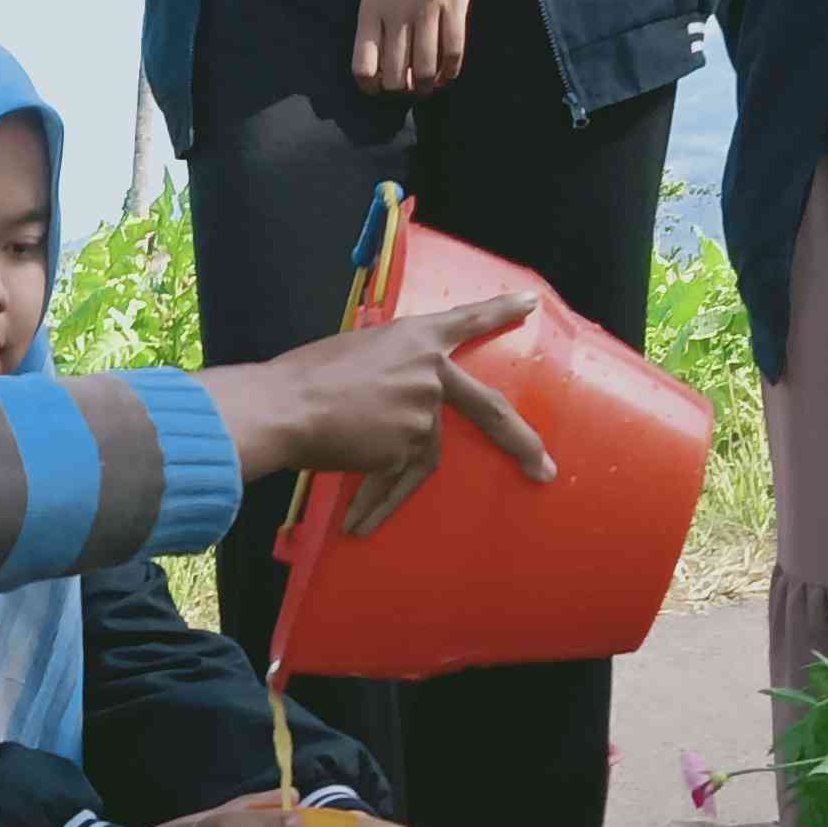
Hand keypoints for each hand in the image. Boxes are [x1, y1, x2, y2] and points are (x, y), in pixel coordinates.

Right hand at [203, 294, 555, 515]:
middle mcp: (430, 371)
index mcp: (415, 336)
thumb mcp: (350, 352)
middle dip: (521, 443)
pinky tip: (355, 524)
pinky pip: (395, 479)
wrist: (284, 407)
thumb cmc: (300, 378)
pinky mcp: (409, 446)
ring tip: (360, 521)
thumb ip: (383, 367)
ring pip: (421, 455)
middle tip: (544, 469)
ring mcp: (424, 411)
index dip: (499, 311)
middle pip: (490, 410)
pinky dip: (375, 502)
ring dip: (387, 490)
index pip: (466, 320)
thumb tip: (384, 391)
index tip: (530, 302)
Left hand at [355, 0, 476, 98]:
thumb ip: (376, 25)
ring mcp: (427, 12)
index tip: (377, 88)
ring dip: (427, 87)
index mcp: (371, 10)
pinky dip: (451, 72)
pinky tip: (448, 74)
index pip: (364, 66)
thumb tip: (384, 69)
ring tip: (428, 86)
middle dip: (402, 90)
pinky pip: (453, 54)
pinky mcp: (454, 7)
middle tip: (408, 87)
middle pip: (395, 76)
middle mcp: (396, 15)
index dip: (371, 87)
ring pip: (426, 71)